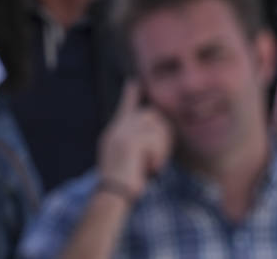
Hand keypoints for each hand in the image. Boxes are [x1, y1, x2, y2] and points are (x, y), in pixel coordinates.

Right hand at [97, 82, 173, 198]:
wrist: (113, 196)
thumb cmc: (124, 183)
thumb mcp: (129, 159)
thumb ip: (136, 142)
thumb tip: (151, 129)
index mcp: (115, 134)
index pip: (125, 108)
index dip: (131, 94)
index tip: (133, 81)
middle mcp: (116, 130)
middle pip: (152, 115)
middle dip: (163, 134)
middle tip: (157, 159)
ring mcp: (121, 134)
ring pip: (157, 129)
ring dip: (161, 149)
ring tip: (150, 167)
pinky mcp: (129, 141)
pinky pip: (155, 142)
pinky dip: (158, 157)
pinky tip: (148, 169)